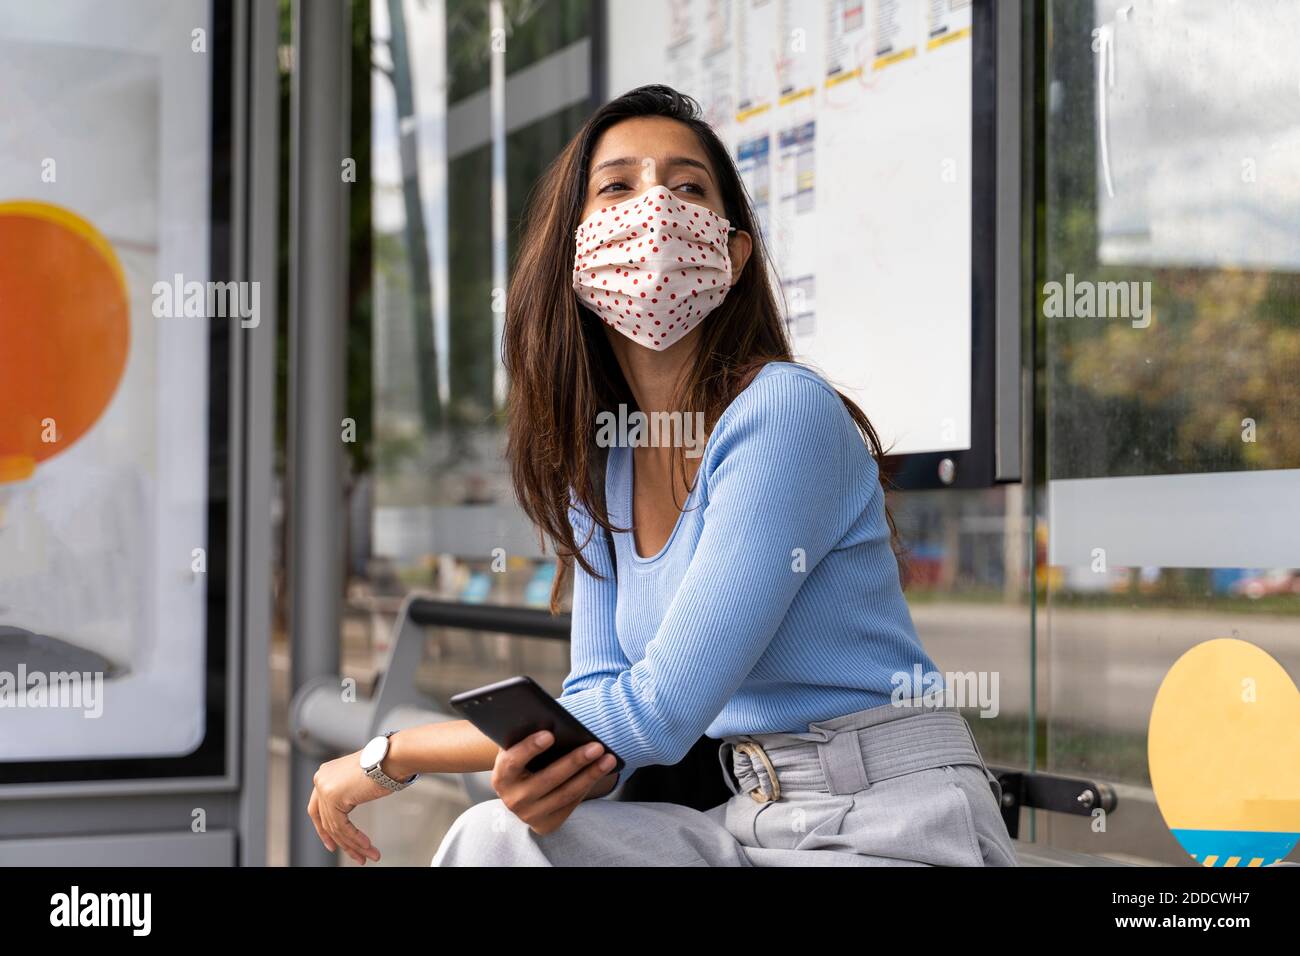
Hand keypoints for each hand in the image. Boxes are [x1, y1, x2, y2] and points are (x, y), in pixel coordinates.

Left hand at [307, 751, 392, 863]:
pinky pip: (342, 827)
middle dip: (341, 842)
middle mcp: (321, 780)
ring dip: (354, 844)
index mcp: (325, 774)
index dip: (324, 830)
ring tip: (368, 854)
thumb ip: (346, 794)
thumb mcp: (357, 782)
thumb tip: (345, 817)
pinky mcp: (332, 797)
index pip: (318, 809)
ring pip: (335, 827)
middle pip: (325, 821)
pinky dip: (355, 839)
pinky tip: (366, 845)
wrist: (392, 758)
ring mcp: (324, 788)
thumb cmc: (383, 765)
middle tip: (354, 855)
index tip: (332, 843)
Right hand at [492, 732, 618, 835]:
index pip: (513, 762)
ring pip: (565, 794)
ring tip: (608, 759)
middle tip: (596, 747)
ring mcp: (530, 815)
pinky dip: (588, 785)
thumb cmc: (522, 760)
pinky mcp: (547, 824)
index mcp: (501, 776)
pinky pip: (571, 803)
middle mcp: (513, 799)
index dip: (529, 748)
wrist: (518, 793)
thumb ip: (526, 737)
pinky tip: (602, 771)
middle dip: (574, 762)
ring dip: (590, 775)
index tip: (550, 734)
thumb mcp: (517, 750)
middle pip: (547, 779)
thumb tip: (553, 721)